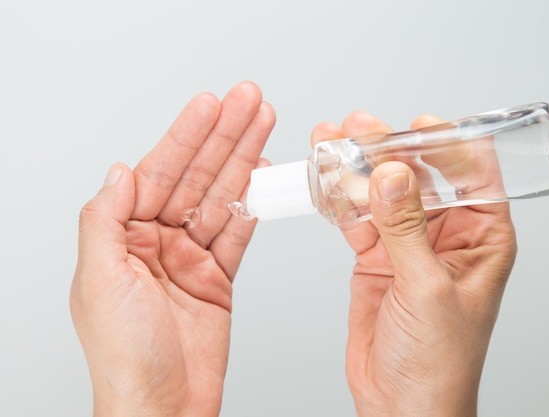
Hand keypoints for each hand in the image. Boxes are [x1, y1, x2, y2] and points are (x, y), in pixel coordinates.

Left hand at [70, 81, 274, 416]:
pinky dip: (254, 204)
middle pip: (197, 176)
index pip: (159, 172)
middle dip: (224, 135)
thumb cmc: (125, 356)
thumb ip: (106, 218)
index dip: (187, 135)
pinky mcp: (218, 276)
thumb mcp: (100, 279)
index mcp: (122, 237)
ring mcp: (190, 257)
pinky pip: (239, 231)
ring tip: (264, 124)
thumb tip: (122, 170)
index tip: (211, 104)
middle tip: (249, 101)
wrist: (164, 407)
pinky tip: (264, 175)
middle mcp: (156, 241)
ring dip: (245, 160)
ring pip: (223, 197)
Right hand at [311, 112, 516, 416]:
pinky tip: (324, 179)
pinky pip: (355, 218)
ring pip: (382, 193)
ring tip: (332, 142)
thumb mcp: (427, 290)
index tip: (417, 126)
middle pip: (419, 176)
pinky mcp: (375, 257)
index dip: (448, 145)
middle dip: (389, 150)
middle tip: (361, 127)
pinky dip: (338, 199)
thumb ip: (407, 230)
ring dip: (357, 168)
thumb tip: (393, 176)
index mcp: (481, 238)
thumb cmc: (438, 363)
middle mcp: (446, 235)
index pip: (473, 175)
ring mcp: (407, 244)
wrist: (401, 403)